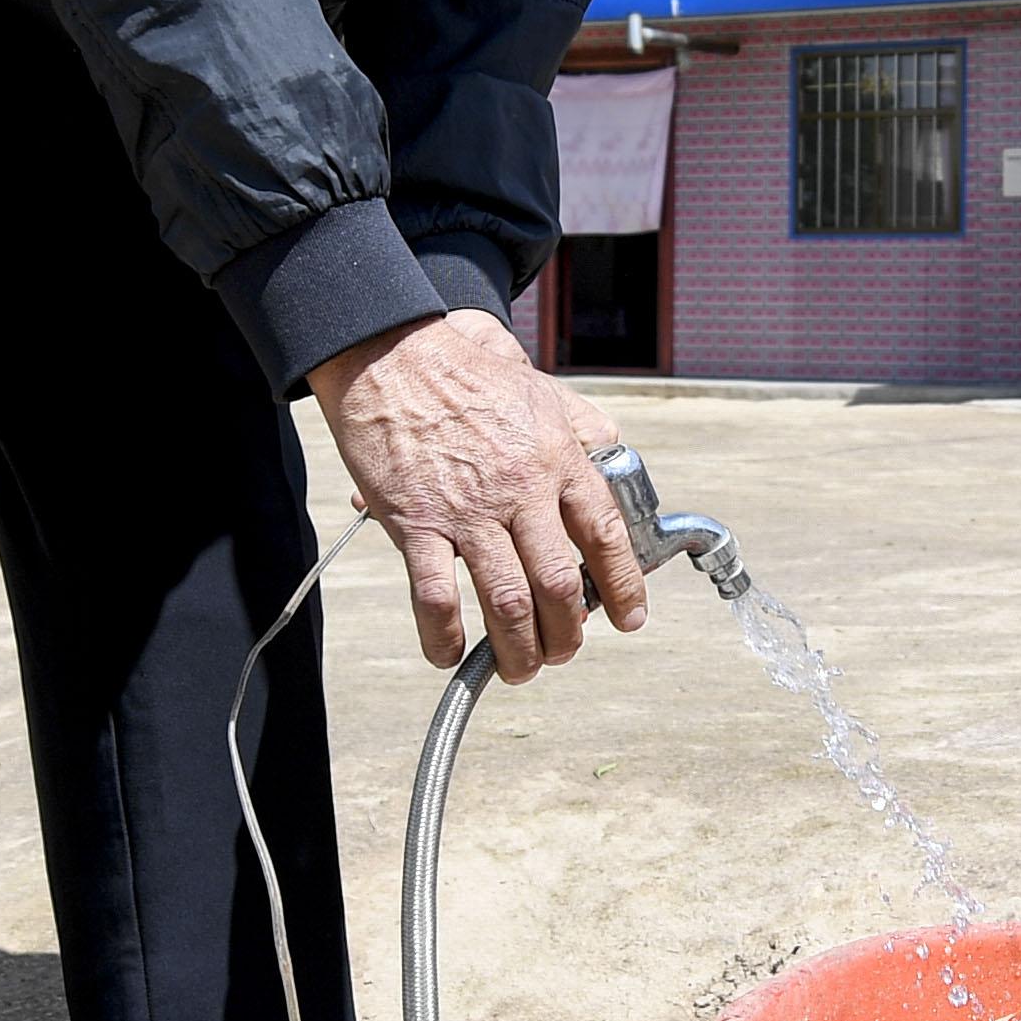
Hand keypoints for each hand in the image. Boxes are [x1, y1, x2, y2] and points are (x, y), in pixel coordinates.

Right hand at [308, 309, 643, 681]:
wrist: (392, 352)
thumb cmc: (465, 370)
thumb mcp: (542, 389)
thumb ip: (583, 426)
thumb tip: (612, 453)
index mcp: (558, 458)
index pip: (606, 535)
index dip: (623, 586)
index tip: (628, 618)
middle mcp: (521, 489)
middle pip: (560, 584)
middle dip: (568, 635)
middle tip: (563, 652)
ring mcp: (468, 510)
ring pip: (508, 602)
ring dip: (518, 651)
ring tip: (518, 669)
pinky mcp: (415, 522)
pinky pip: (436, 597)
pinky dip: (445, 638)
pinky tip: (449, 654)